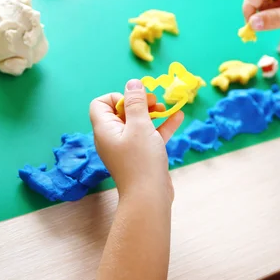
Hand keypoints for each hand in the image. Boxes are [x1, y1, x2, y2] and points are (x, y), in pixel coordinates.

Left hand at [89, 79, 183, 200]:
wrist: (149, 196)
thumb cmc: (141, 160)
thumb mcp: (140, 126)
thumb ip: (136, 103)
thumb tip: (133, 83)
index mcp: (105, 129)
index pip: (101, 104)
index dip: (118, 97)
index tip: (135, 101)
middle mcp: (113, 137)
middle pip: (122, 111)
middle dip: (140, 103)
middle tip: (155, 102)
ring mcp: (128, 147)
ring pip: (139, 123)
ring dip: (153, 113)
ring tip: (167, 108)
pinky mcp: (142, 156)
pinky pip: (150, 135)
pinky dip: (162, 126)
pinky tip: (178, 117)